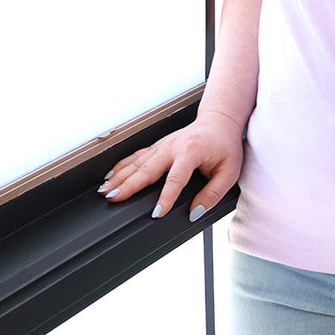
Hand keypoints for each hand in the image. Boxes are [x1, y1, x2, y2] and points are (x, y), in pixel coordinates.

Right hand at [98, 111, 243, 221]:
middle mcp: (173, 146)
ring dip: (119, 176)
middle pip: (147, 169)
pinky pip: (136, 156)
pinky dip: (121, 166)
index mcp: (191, 152)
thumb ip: (213, 193)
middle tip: (113, 198)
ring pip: (137, 162)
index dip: (166, 198)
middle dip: (128, 185)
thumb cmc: (225, 145)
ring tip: (105, 190)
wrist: (219, 121)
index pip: (176, 179)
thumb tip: (195, 211)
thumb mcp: (229, 171)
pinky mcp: (158, 145)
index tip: (156, 213)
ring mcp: (163, 144)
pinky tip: (110, 175)